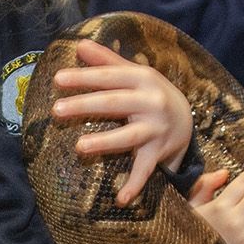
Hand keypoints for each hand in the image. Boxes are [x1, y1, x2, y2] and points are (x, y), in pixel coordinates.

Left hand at [49, 40, 193, 204]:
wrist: (186, 118)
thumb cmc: (150, 93)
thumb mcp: (134, 73)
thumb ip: (107, 60)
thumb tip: (79, 44)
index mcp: (143, 78)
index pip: (109, 76)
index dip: (84, 77)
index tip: (58, 79)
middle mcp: (151, 102)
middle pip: (114, 103)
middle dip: (85, 106)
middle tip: (57, 110)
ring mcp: (156, 129)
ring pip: (128, 137)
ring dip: (105, 143)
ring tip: (80, 147)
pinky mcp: (159, 152)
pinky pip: (145, 170)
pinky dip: (134, 185)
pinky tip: (120, 199)